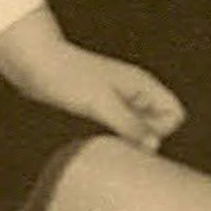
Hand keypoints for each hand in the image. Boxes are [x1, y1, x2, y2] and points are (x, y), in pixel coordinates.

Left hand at [0, 9, 186, 147]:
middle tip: (119, 144)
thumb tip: (153, 147)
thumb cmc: (69, 77)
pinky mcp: (102, 107)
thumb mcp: (101, 104)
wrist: (36, 64)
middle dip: (146, 139)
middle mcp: (135, 92)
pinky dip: (114, 138)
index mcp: (142, 85)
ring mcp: (119, 100)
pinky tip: (97, 141)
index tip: (134, 136)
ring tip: (106, 142)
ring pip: (139, 129)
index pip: (174, 114)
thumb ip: (130, 125)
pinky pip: (121, 129)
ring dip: (128, 141)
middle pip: (159, 124)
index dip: (161, 131)